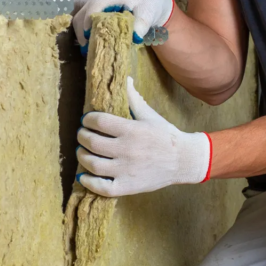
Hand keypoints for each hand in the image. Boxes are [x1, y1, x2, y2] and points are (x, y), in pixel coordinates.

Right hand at [73, 0, 174, 52]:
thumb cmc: (149, 4)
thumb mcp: (149, 13)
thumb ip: (142, 24)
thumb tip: (134, 38)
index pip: (95, 5)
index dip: (89, 20)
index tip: (89, 37)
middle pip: (83, 13)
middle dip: (83, 32)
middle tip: (88, 49)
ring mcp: (96, 2)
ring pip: (81, 17)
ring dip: (82, 33)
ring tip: (89, 49)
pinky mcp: (95, 8)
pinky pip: (84, 20)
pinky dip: (85, 32)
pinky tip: (92, 43)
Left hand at [75, 77, 210, 196]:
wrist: (184, 161)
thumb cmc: (165, 136)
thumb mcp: (149, 115)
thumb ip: (133, 98)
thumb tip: (125, 78)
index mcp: (132, 130)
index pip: (99, 121)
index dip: (87, 119)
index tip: (86, 120)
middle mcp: (127, 150)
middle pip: (92, 142)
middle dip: (82, 136)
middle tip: (82, 135)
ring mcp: (126, 170)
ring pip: (93, 164)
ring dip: (82, 156)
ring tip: (82, 152)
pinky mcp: (128, 186)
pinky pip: (102, 187)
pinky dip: (88, 182)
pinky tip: (84, 176)